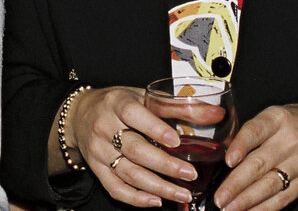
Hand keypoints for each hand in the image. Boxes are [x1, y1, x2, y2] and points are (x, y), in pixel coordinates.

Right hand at [66, 86, 215, 207]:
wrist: (81, 114)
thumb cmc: (118, 104)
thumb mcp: (145, 97)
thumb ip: (180, 106)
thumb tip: (216, 114)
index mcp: (117, 104)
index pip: (134, 115)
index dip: (155, 128)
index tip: (176, 141)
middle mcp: (105, 127)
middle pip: (135, 149)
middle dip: (164, 165)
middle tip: (190, 174)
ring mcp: (99, 151)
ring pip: (128, 173)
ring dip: (158, 186)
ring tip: (182, 193)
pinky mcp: (97, 169)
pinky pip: (115, 188)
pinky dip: (136, 198)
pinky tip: (156, 200)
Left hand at [214, 99, 297, 210]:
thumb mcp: (275, 114)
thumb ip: (252, 131)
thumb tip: (226, 155)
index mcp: (277, 119)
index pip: (256, 131)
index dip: (241, 146)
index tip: (228, 160)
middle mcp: (289, 141)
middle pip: (260, 164)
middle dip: (236, 184)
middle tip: (220, 197)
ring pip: (270, 185)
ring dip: (247, 200)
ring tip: (229, 208)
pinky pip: (284, 197)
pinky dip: (265, 208)